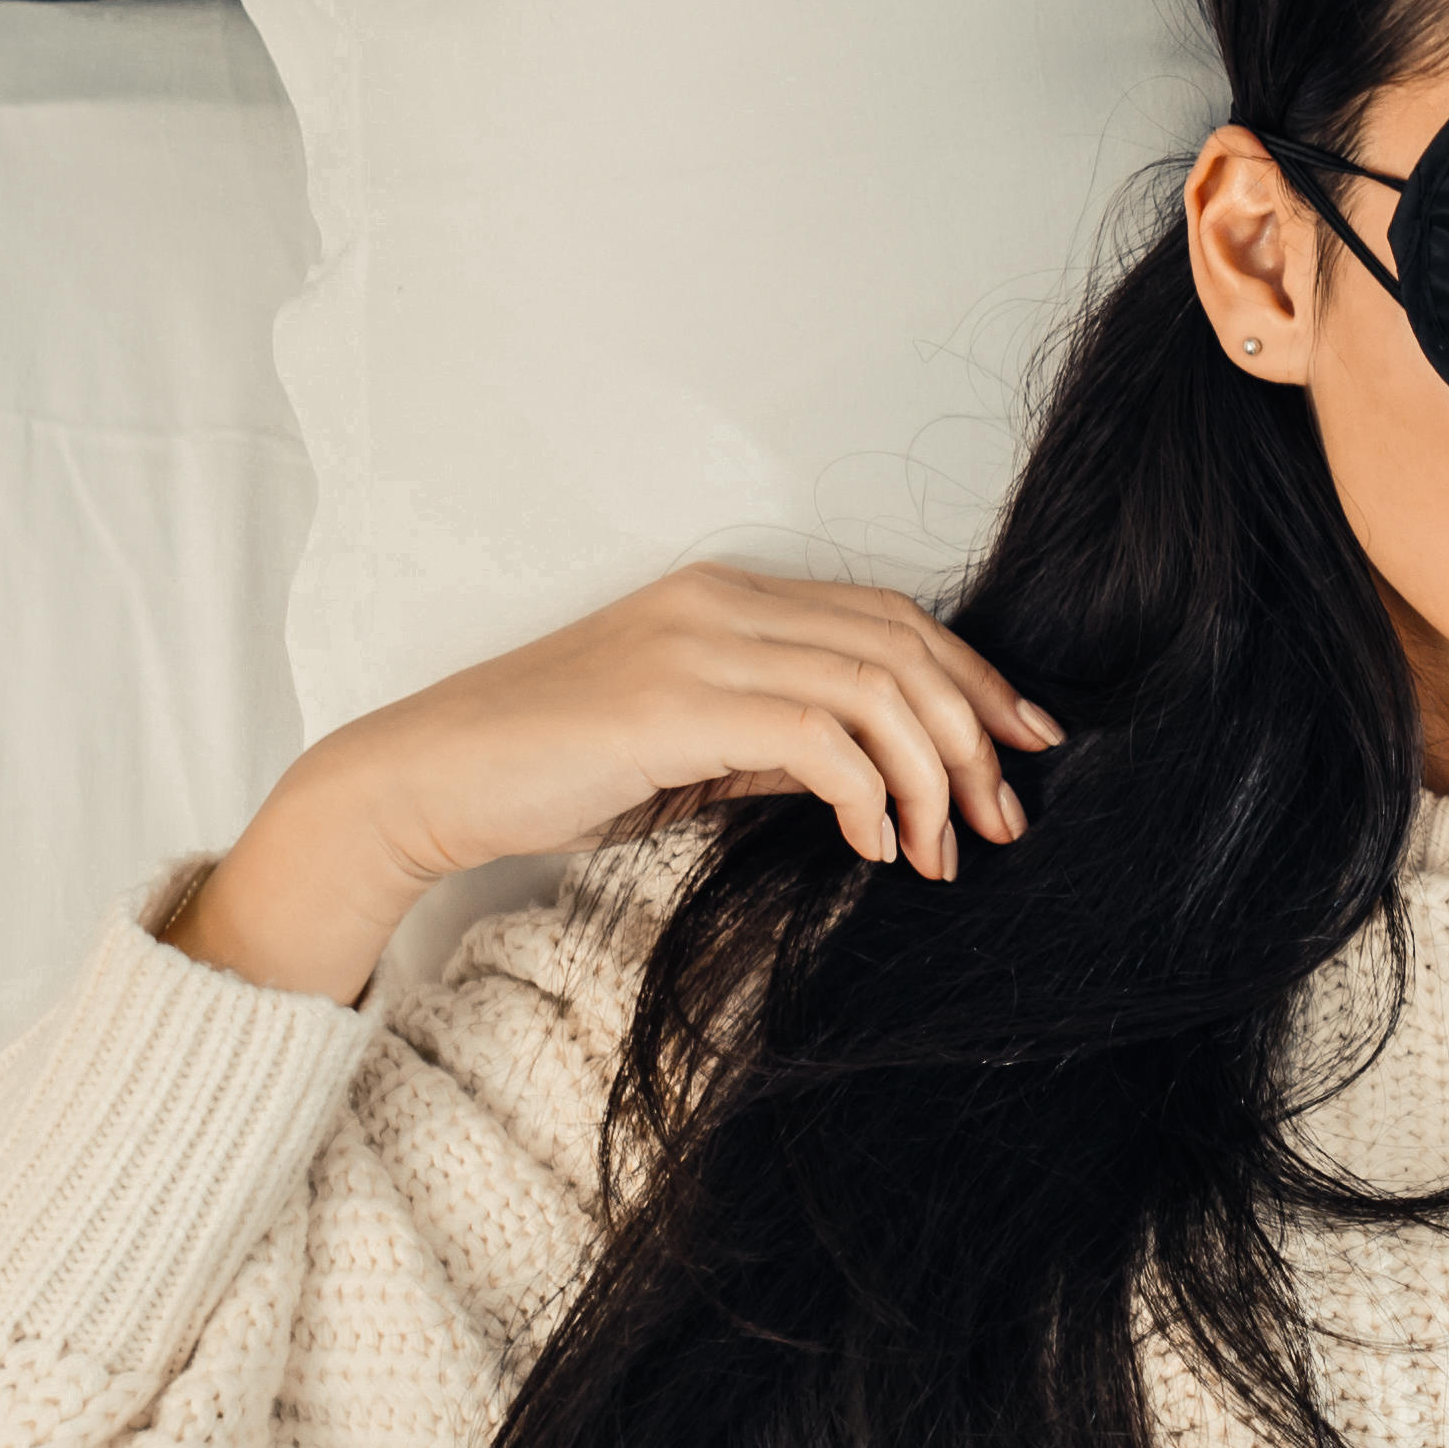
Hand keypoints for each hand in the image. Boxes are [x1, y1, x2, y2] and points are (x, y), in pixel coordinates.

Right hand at [165, 568, 1063, 1005]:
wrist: (424, 778)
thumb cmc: (546, 770)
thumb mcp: (684, 745)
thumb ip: (771, 739)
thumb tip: (867, 775)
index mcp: (727, 598)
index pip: (891, 618)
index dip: (973, 678)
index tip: (1023, 746)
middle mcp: (720, 603)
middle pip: (902, 644)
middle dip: (975, 734)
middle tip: (1003, 818)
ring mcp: (695, 646)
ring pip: (875, 688)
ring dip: (931, 776)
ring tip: (939, 850)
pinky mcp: (670, 706)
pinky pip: (817, 736)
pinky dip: (867, 792)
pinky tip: (870, 843)